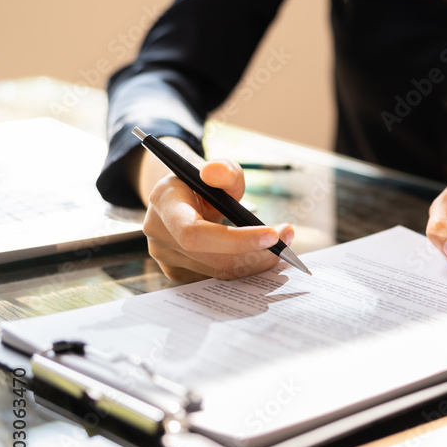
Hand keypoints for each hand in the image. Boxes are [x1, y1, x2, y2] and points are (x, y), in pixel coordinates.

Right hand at [136, 138, 293, 281]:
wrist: (184, 198)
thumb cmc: (205, 183)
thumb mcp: (218, 170)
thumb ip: (224, 170)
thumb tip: (217, 172)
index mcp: (164, 203)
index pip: (195, 233)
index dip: (235, 240)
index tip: (272, 235)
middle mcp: (159, 234)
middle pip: (213, 258)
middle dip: (256, 252)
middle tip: (287, 240)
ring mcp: (166, 258)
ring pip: (220, 271)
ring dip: (257, 262)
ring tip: (282, 244)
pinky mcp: (179, 272)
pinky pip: (219, 276)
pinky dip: (245, 268)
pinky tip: (262, 254)